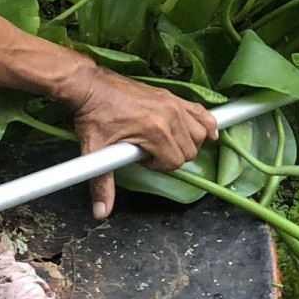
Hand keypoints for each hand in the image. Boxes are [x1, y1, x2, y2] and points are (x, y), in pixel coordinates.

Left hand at [58, 65, 216, 219]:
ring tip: (167, 143)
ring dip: (189, 143)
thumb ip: (101, 184)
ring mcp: (173, 104)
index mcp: (154, 131)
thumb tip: (101, 212)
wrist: (91, 85)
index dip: (158, 166)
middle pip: (190, 149)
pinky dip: (207, 123)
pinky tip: (207, 132)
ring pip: (200, 133)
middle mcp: (170, 116)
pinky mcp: (172, 96)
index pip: (175, 161)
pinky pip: (201, 112)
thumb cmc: (92, 115)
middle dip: (172, 157)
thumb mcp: (94, 150)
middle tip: (150, 153)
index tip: (141, 160)